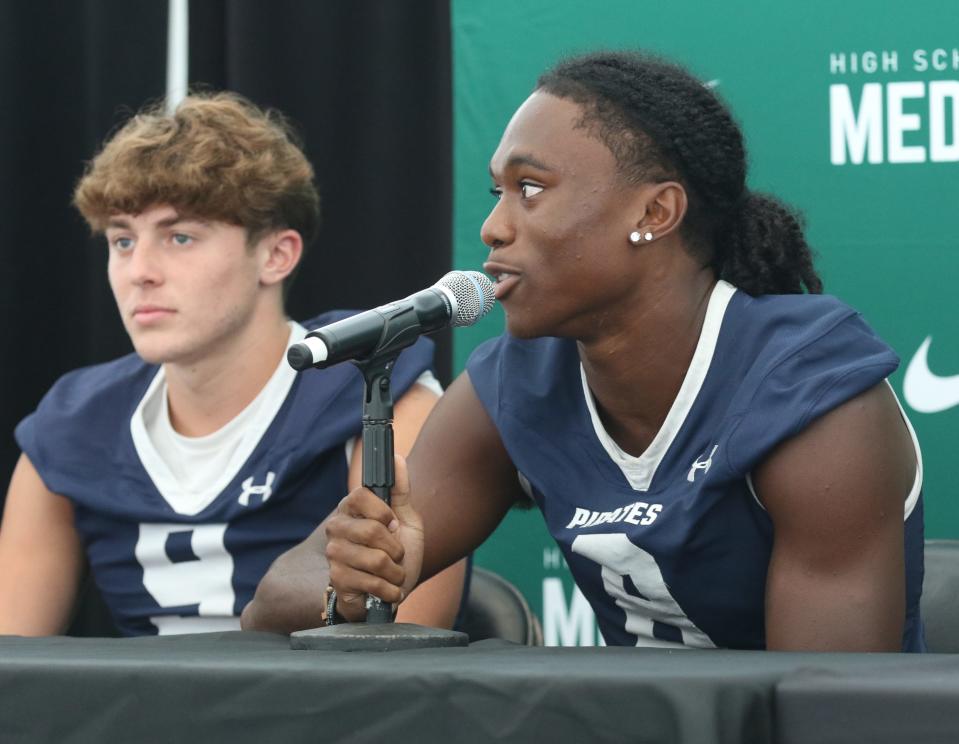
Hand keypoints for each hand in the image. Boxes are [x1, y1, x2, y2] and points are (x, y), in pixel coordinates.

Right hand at [325, 455, 423, 621]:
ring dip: (396, 572)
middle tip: (397, 556)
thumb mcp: (405, 520)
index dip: (383, 511)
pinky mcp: (337, 581)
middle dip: (396, 548)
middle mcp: (337, 528)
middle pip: (372, 530)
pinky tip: (387, 590)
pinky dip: (389, 589)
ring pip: (376, 559)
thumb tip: (397, 458)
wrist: (390, 592)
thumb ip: (401, 490)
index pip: (360, 495)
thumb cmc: (397, 553)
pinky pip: (372, 582)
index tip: (393, 524)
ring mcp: (334, 555)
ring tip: (393, 574)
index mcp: (351, 509)